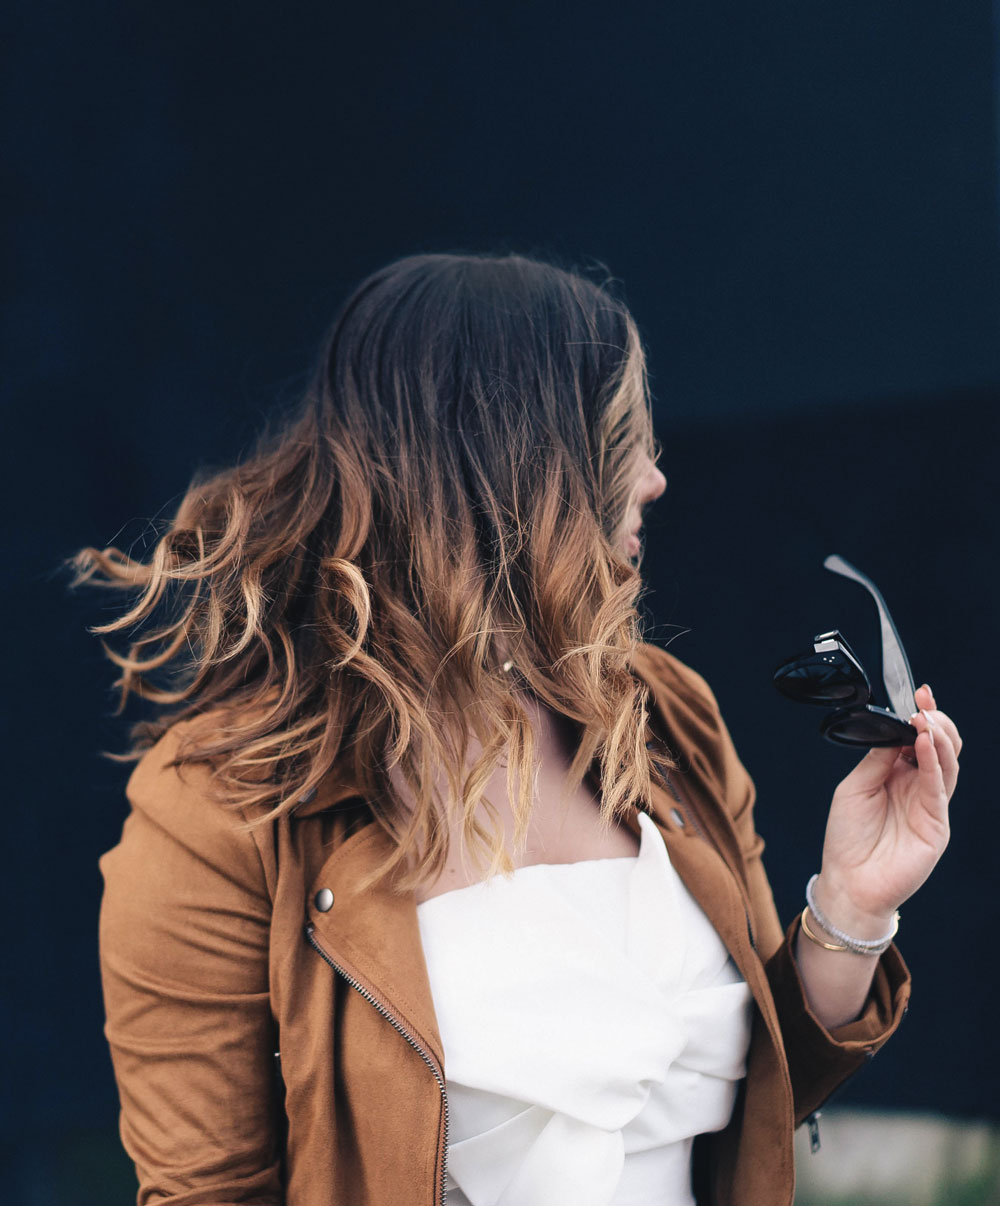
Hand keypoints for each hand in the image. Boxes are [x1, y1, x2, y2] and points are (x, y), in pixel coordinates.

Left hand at [812, 684, 960, 933]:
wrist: (848, 882)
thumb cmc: (847, 837)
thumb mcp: (855, 787)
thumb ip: (878, 759)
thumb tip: (894, 729)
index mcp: (897, 775)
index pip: (916, 739)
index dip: (920, 716)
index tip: (917, 693)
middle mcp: (917, 787)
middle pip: (940, 747)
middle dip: (935, 721)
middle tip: (924, 703)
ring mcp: (930, 805)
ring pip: (946, 763)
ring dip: (938, 737)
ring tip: (926, 718)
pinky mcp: (936, 824)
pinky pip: (938, 787)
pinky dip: (933, 761)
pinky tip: (925, 742)